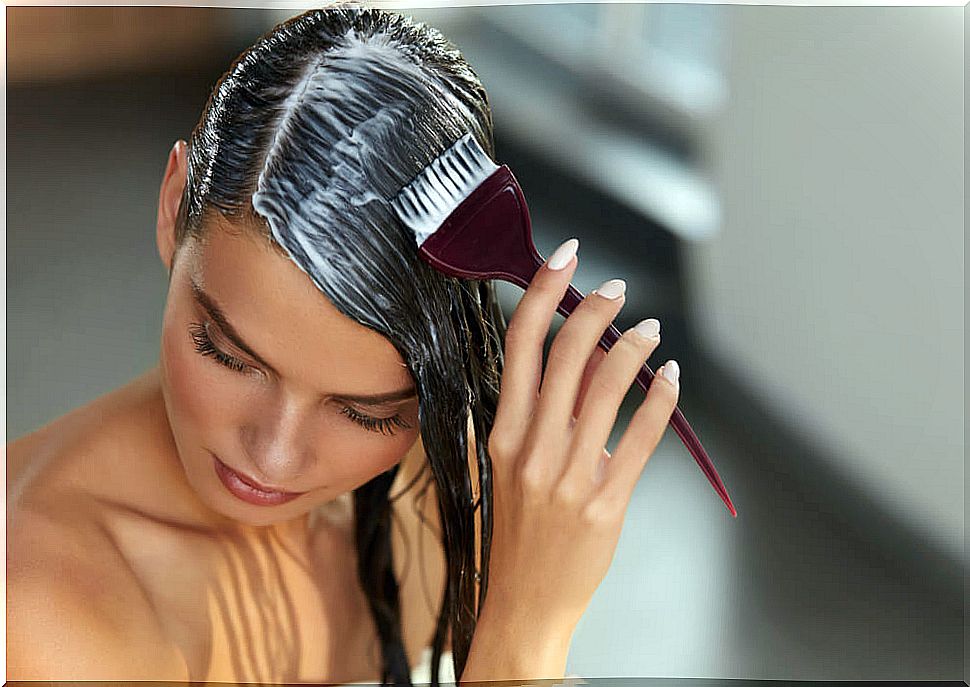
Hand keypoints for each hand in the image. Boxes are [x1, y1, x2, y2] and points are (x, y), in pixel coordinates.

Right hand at [481, 238, 680, 635]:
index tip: (563, 258)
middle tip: (617, 289)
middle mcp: (532, 448)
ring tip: (649, 330)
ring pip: (607, 387)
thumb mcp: (511, 467)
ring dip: (633, 347)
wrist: (524, 600)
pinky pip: (640, 438)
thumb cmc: (518, 531)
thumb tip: (580, 363)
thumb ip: (539, 416)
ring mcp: (568, 477)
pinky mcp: (604, 503)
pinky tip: (670, 379)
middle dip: (594, 308)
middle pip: (565, 354)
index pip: (519, 346)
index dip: (542, 294)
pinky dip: (660, 400)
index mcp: (503, 433)